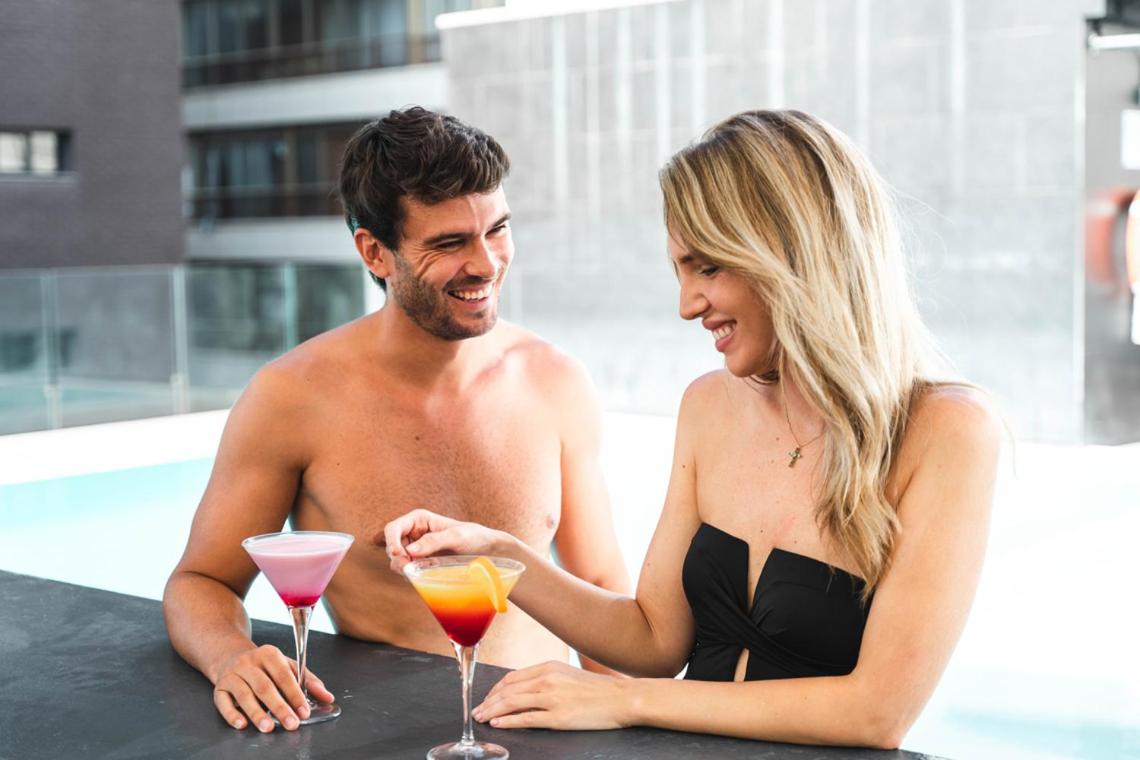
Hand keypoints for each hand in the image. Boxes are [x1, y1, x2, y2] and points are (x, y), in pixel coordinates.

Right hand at [212, 644, 333, 731]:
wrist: (231, 657)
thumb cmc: (264, 666)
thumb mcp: (287, 666)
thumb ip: (308, 681)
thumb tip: (327, 697)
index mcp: (269, 654)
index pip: (284, 675)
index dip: (295, 695)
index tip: (304, 712)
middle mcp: (249, 662)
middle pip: (265, 687)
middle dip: (280, 708)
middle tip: (291, 724)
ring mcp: (232, 674)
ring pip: (245, 695)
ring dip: (257, 713)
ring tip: (268, 728)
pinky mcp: (219, 687)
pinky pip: (223, 702)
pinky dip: (232, 714)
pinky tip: (242, 724)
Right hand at [380, 508, 507, 572]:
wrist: (487, 550)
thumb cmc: (473, 536)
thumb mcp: (456, 537)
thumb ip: (433, 541)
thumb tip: (410, 550)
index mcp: (419, 519)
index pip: (393, 528)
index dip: (391, 541)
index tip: (400, 554)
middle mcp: (414, 532)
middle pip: (392, 545)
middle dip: (397, 558)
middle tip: (409, 568)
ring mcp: (416, 548)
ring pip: (397, 559)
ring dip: (402, 567)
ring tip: (420, 570)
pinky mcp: (421, 561)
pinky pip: (407, 569)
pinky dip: (411, 573)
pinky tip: (425, 573)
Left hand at [472, 661, 632, 729]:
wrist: (622, 698)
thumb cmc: (597, 690)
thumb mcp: (568, 675)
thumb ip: (547, 678)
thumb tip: (525, 688)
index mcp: (549, 667)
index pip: (511, 678)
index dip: (494, 689)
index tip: (486, 699)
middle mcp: (547, 679)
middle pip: (507, 689)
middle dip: (488, 701)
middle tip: (477, 711)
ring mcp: (552, 698)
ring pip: (512, 702)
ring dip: (492, 711)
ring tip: (481, 718)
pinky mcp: (558, 717)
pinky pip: (526, 718)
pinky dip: (508, 721)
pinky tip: (498, 724)